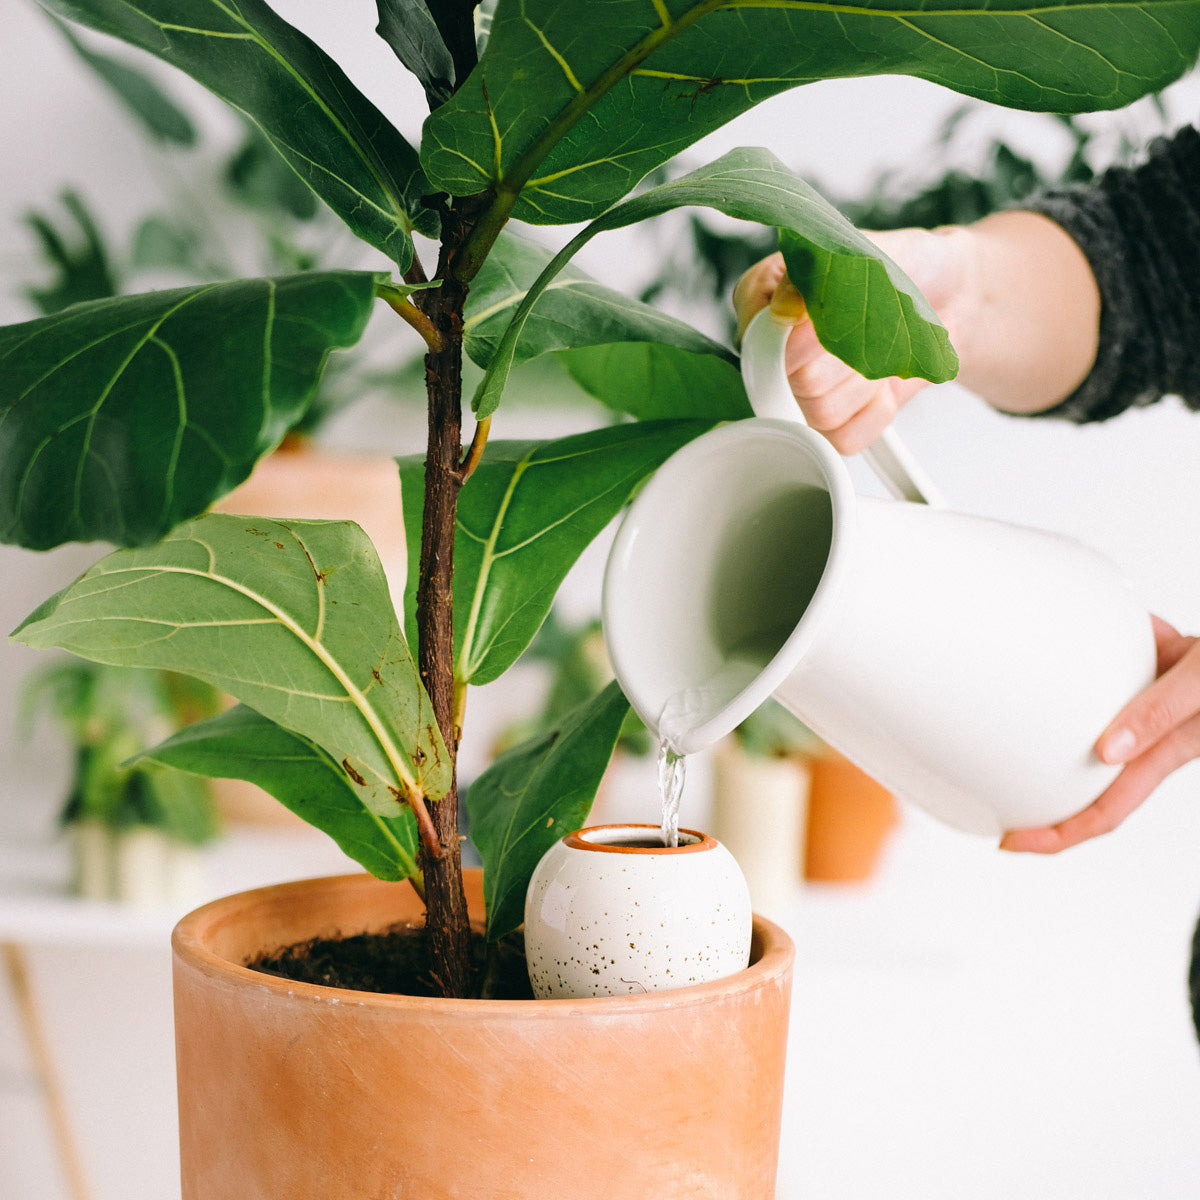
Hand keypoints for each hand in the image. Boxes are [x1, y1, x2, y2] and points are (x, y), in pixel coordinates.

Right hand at [731, 226, 976, 453]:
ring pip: (821, 412)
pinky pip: (844, 438)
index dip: (805, 335)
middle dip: (849, 354)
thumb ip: (814, 276)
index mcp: (761, 299)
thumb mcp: (859, 250)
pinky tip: (884, 383)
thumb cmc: (899, 266)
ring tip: (880, 350)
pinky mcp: (832, 424)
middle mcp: (773, 350)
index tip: (843, 310)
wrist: (948, 292)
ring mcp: (800, 392)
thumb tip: (783, 311)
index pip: (760, 339)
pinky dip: (876, 412)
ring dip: (865, 381)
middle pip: (796, 381)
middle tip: (873, 325)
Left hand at [1000, 616, 1199, 852]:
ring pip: (1088, 731)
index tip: (1011, 843)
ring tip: (997, 733)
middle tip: (985, 793)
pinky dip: (1076, 659)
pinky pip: (1100, 674)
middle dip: (1040, 796)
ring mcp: (1145, 707)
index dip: (1057, 836)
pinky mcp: (1145, 673)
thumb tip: (1108, 750)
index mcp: (1162, 752)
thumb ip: (1160, 713)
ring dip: (1049, 732)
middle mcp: (1148, 736)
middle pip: (1087, 781)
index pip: (1103, 812)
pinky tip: (1055, 640)